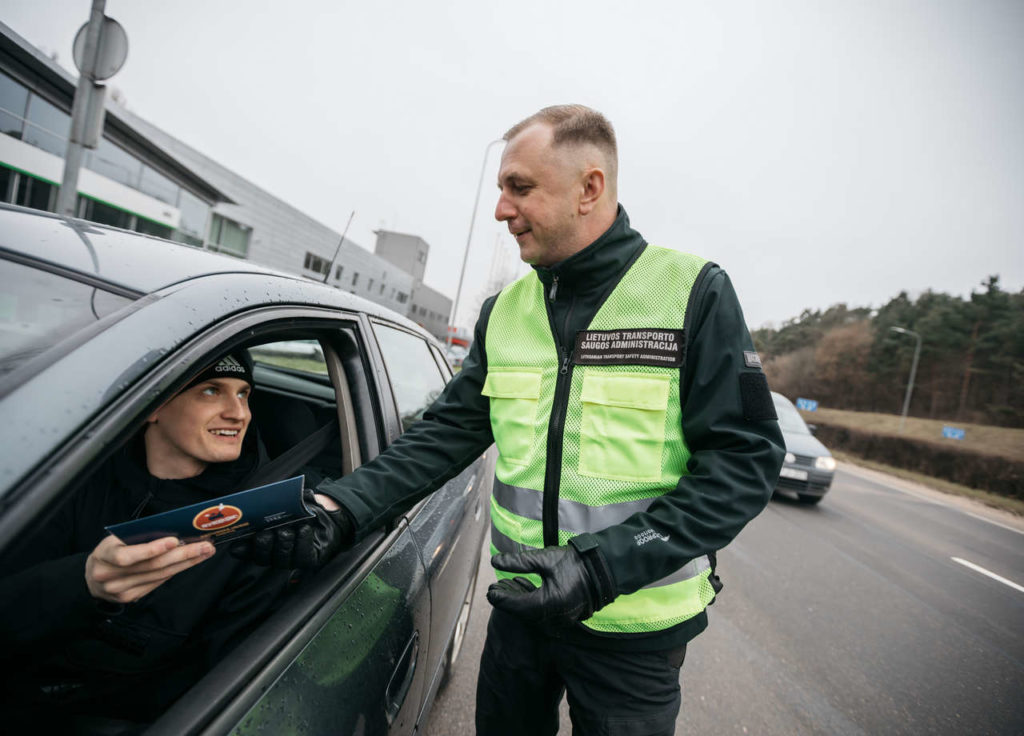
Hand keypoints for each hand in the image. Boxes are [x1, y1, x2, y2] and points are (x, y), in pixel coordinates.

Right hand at [86, 535, 214, 603]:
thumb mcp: (115, 539)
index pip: (126, 556)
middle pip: (151, 566)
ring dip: (186, 563)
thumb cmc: (110, 550)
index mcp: (103, 555)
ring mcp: (120, 590)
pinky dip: (175, 571)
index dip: (151, 549)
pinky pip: (157, 583)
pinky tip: (190, 562)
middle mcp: (109, 576)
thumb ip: (138, 537)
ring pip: (159, 576)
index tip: (174, 540)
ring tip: (204, 552)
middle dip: (183, 555)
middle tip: (205, 546)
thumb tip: (173, 532)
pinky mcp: (130, 598)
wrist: (92, 578)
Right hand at [230, 491, 352, 570]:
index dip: (241, 549)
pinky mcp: (309, 559)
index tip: (237, 544)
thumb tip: (255, 503)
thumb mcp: (284, 502)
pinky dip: (302, 542)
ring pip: (282, 559)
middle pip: (262, 558)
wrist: (327, 512)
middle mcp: (275, 553)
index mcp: (263, 541)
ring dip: (283, 543)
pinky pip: (303, 556)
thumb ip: (270, 504)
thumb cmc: (301, 507)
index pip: (247, 551)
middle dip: (263, 545)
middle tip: (266, 533)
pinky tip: (304, 529)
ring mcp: (292, 559)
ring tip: (287, 529)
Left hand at [487, 545, 604, 627]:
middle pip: (522, 612)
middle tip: (494, 588)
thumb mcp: (544, 559)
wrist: (603, 570)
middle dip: (507, 599)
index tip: (489, 590)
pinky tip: (524, 588)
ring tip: (507, 585)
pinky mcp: (565, 617)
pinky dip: (530, 603)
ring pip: (531, 614)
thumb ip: (518, 562)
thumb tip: (495, 561)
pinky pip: (542, 614)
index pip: (515, 606)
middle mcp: (552, 618)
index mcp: (546, 605)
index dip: (500, 598)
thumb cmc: (575, 563)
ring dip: (518, 600)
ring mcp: (560, 621)